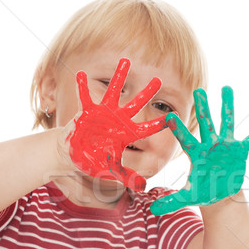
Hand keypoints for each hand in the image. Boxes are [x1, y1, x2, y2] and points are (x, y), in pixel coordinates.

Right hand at [66, 58, 166, 190]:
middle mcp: (119, 120)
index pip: (148, 128)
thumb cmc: (96, 161)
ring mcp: (104, 113)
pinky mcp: (88, 111)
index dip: (159, 123)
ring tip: (125, 60)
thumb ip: (127, 177)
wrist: (76, 154)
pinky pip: (85, 96)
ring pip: (114, 91)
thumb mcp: (112, 170)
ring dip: (119, 77)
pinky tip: (81, 73)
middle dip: (147, 92)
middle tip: (158, 79)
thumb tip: (143, 188)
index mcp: (128, 134)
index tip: (173, 117)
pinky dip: (82, 86)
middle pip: (136, 104)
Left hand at [150, 87, 248, 214]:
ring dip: (227, 106)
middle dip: (202, 107)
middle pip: (206, 123)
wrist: (221, 192)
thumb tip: (153, 210)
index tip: (169, 116)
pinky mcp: (240, 151)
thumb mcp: (188, 197)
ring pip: (227, 122)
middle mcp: (210, 145)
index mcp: (196, 154)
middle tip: (198, 90)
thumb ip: (172, 201)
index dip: (178, 128)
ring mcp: (226, 146)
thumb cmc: (203, 191)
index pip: (185, 139)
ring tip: (227, 87)